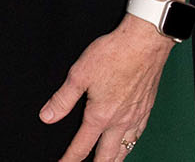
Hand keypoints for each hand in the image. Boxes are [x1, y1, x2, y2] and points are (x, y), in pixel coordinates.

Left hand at [40, 16, 177, 159]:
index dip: (70, 159)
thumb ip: (62, 99)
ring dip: (114, 159)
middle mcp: (120, 121)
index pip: (82, 146)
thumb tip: (47, 117)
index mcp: (101, 115)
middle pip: (108, 156)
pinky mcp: (146, 109)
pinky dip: (130, 145)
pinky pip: (138, 136)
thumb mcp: (79, 75)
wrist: (144, 44)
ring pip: (126, 149)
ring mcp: (136, 117)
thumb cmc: (113, 55)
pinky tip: (128, 142)